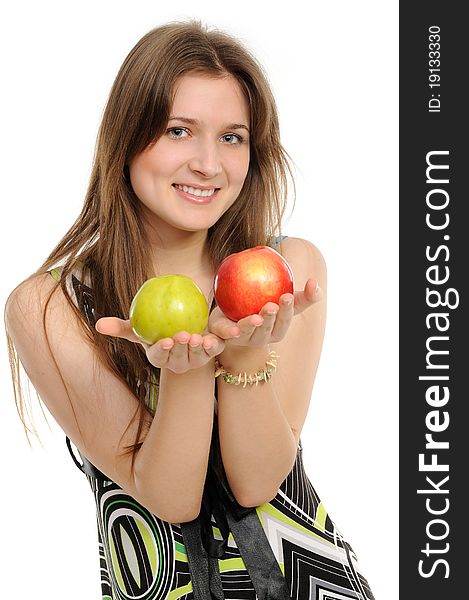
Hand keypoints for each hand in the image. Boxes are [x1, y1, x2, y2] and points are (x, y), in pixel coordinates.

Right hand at [94, 317, 227, 373]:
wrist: (185, 323)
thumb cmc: (158, 326)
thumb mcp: (140, 326)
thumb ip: (122, 327)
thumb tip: (98, 324)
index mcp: (160, 358)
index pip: (159, 357)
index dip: (162, 351)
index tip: (164, 341)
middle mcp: (177, 363)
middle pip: (179, 358)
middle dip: (181, 349)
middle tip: (182, 335)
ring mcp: (195, 360)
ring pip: (197, 357)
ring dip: (198, 348)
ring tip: (197, 336)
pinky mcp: (212, 353)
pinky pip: (214, 351)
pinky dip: (215, 345)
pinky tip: (214, 338)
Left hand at [209, 278, 321, 348]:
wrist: (227, 309)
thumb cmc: (259, 301)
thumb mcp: (279, 294)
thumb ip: (298, 292)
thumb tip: (314, 282)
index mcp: (279, 327)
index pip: (288, 318)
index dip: (291, 309)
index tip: (290, 295)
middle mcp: (264, 337)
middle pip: (272, 329)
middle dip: (276, 317)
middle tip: (277, 302)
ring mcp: (245, 339)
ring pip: (251, 333)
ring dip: (254, 325)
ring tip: (258, 317)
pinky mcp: (225, 337)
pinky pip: (226, 334)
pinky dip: (230, 333)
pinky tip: (233, 330)